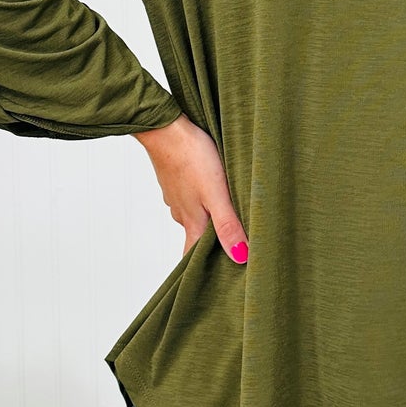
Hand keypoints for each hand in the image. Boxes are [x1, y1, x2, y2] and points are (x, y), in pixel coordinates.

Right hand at [133, 115, 248, 262]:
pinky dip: (201, 198)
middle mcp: (182, 212)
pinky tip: (211, 189)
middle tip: (230, 248)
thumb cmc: (191, 157)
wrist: (165, 127)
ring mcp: (177, 195)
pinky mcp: (177, 178)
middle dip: (211, 245)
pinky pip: (190, 195)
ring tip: (227, 217)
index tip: (216, 280)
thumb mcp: (216, 194)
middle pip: (196, 237)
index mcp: (192, 222)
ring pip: (194, 214)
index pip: (193, 256)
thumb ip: (227, 225)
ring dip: (208, 218)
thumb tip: (240, 257)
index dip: (203, 269)